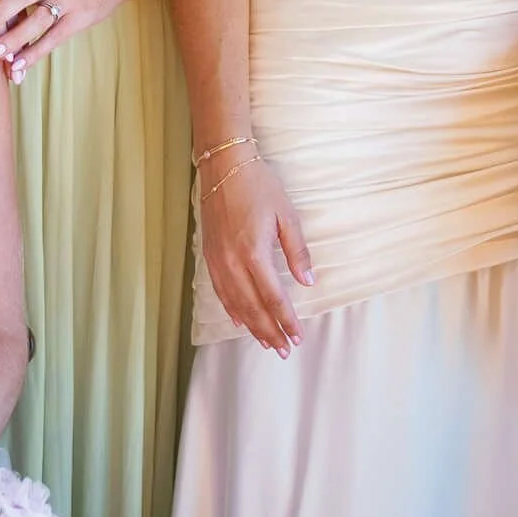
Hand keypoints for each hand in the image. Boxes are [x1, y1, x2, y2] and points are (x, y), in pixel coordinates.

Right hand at [199, 144, 314, 357]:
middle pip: (253, 308)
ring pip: (235, 303)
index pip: (273, 298)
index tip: (298, 337)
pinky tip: (239, 321)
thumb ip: (297, 251)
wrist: (223, 167)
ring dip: (252, 326)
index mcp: (254, 253)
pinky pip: (220, 291)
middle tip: (284, 349)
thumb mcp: (286, 215)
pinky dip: (231, 309)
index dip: (286, 320)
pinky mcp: (209, 256)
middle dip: (270, 331)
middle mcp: (232, 262)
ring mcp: (218, 261)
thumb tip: (308, 282)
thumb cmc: (259, 186)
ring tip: (267, 342)